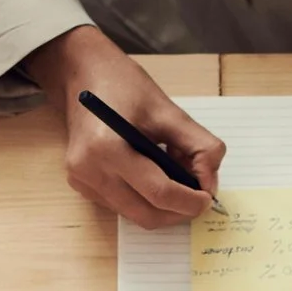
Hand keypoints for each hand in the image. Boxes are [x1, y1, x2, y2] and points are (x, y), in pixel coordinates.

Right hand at [24, 25, 224, 228]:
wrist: (82, 75)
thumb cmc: (124, 86)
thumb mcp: (169, 111)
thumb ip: (199, 146)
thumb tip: (209, 184)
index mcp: (108, 148)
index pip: (159, 192)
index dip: (189, 201)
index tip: (208, 198)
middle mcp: (89, 171)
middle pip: (147, 215)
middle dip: (178, 212)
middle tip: (198, 197)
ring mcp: (82, 182)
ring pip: (136, 215)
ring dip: (163, 205)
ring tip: (174, 176)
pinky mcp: (82, 186)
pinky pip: (123, 206)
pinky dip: (145, 199)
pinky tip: (152, 174)